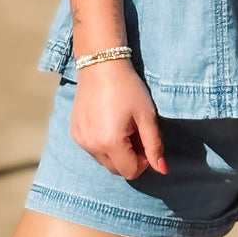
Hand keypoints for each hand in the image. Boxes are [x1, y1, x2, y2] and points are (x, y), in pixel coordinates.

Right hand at [70, 58, 167, 179]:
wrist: (101, 64)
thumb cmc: (128, 87)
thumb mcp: (146, 115)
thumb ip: (154, 145)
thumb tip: (163, 170)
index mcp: (110, 143)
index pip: (130, 172)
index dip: (143, 162)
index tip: (146, 142)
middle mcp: (91, 146)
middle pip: (116, 169)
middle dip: (130, 157)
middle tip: (136, 132)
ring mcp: (80, 140)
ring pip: (103, 160)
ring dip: (116, 151)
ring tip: (123, 125)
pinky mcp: (74, 132)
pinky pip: (91, 148)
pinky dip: (102, 143)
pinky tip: (108, 121)